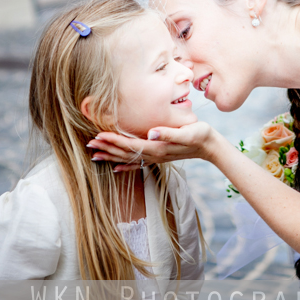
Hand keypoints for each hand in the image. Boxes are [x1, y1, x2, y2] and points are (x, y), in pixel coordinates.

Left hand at [87, 121, 220, 171]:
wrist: (210, 146)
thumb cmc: (199, 135)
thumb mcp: (186, 131)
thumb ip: (168, 132)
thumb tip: (152, 132)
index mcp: (157, 148)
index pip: (130, 145)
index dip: (113, 140)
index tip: (98, 136)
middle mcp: (154, 155)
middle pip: (125, 154)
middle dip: (106, 149)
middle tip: (89, 144)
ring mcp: (156, 158)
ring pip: (128, 159)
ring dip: (111, 156)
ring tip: (95, 155)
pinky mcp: (159, 157)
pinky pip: (138, 164)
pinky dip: (125, 165)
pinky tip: (116, 168)